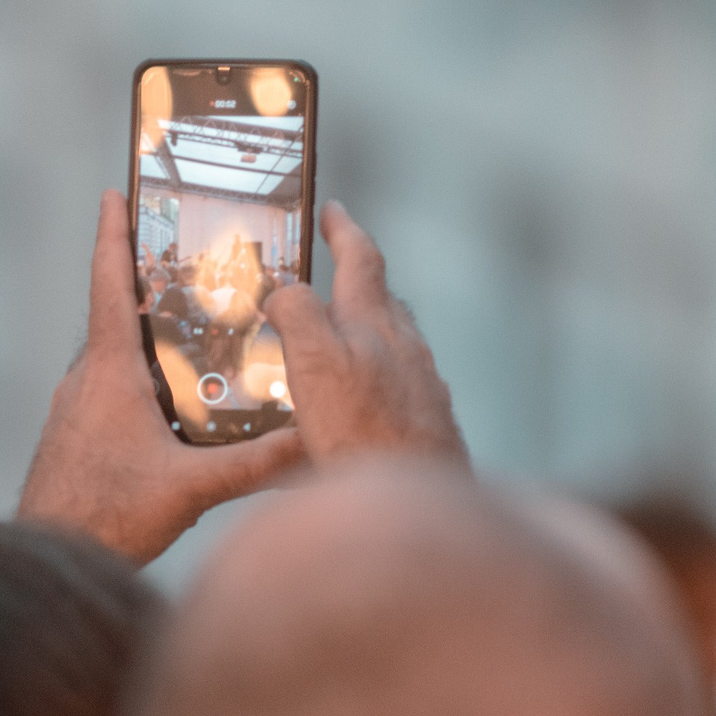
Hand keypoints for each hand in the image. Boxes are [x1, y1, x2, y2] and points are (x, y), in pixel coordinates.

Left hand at [18, 191, 305, 563]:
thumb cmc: (104, 517)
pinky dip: (141, 376)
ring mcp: (76, 407)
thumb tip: (312, 438)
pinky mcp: (76, 434)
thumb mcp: (190, 489)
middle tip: (188, 256)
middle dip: (150, 282)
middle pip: (118, 314)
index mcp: (108, 371)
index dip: (112, 234)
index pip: (109, 283)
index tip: (115, 193)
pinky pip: (111, 388)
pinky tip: (173, 400)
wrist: (46, 557)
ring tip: (195, 326)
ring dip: (148, 335)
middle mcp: (86, 378)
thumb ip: (254, 464)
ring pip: (115, 355)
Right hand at [262, 202, 466, 465]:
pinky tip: (360, 406)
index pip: (361, 258)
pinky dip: (376, 378)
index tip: (333, 211)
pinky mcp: (428, 424)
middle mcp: (408, 348)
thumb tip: (287, 291)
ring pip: (394, 343)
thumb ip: (299, 315)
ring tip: (334, 345)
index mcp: (375, 323)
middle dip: (355, 282)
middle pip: (381, 299)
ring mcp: (424, 386)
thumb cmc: (364, 437)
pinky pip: (399, 384)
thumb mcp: (312, 363)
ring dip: (365, 332)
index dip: (344, 230)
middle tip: (329, 276)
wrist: (419, 505)